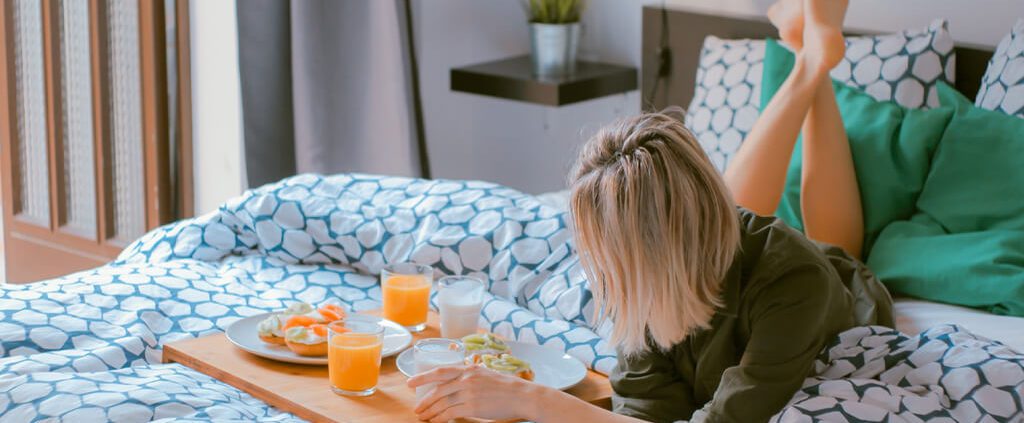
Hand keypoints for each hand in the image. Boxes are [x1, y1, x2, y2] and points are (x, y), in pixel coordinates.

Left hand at [408, 364, 545, 421]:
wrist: (522, 395)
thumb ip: (469, 377)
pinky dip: (440, 418)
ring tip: (423, 417)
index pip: (440, 371)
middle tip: (416, 408)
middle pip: (437, 389)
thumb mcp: (485, 374)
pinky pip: (450, 413)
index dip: (423, 377)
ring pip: (442, 403)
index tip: (411, 382)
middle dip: (424, 400)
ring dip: (430, 412)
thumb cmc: (506, 386)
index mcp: (468, 368)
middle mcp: (466, 378)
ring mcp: (469, 393)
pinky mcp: (473, 407)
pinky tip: (436, 421)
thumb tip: (454, 384)